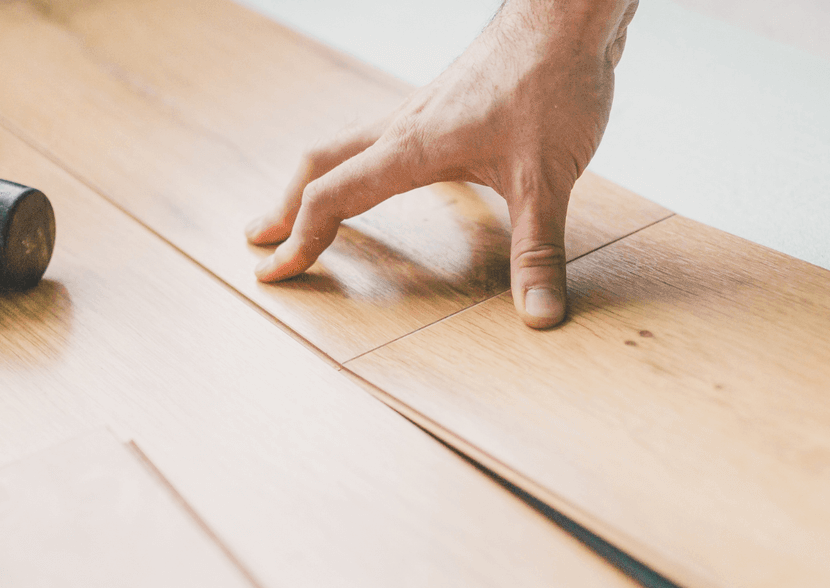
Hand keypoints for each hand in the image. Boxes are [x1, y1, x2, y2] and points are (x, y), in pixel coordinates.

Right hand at [246, 0, 638, 328]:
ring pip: (347, 147)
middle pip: (320, 165)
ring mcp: (421, 111)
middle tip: (261, 238)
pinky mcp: (445, 103)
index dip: (299, 242)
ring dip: (319, 182)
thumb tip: (541, 316)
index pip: (330, 199)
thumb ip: (539, 251)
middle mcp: (403, 127)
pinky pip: (383, 137)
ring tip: (307, 211)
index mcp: (410, 148)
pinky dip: (363, 165)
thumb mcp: (548, 179)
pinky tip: (387, 178)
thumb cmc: (553, 82)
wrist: (568, 16)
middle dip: (286, 207)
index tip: (274, 274)